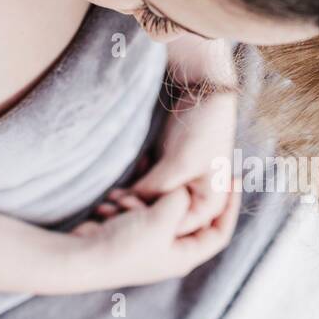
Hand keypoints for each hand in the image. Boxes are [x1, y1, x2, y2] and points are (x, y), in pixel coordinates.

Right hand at [71, 182, 241, 288]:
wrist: (82, 257)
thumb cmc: (126, 246)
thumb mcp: (162, 219)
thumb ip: (180, 200)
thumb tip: (183, 190)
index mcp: (185, 255)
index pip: (220, 232)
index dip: (231, 207)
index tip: (235, 179)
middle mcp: (169, 250)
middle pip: (189, 218)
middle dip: (179, 196)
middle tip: (179, 175)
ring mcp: (148, 241)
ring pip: (160, 210)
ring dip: (148, 196)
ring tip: (132, 189)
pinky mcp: (128, 232)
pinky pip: (138, 209)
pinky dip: (132, 199)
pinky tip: (118, 193)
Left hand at [95, 91, 238, 234]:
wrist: (201, 92)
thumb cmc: (201, 128)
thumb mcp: (179, 163)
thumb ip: (157, 188)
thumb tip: (127, 203)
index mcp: (209, 203)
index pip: (177, 226)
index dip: (150, 221)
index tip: (123, 208)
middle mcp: (195, 199)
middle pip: (163, 216)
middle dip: (137, 212)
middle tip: (109, 206)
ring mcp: (179, 185)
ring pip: (151, 203)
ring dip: (131, 200)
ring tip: (109, 197)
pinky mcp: (165, 172)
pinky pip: (146, 188)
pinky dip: (133, 187)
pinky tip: (118, 184)